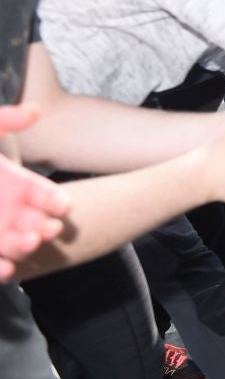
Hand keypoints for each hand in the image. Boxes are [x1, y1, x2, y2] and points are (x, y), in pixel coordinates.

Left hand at [0, 106, 70, 279]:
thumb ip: (6, 121)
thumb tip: (36, 110)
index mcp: (15, 183)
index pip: (42, 192)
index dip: (53, 199)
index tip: (64, 205)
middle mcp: (8, 208)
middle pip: (34, 221)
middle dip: (46, 227)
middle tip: (52, 229)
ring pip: (15, 242)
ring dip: (24, 246)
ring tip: (30, 242)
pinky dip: (1, 268)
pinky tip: (7, 268)